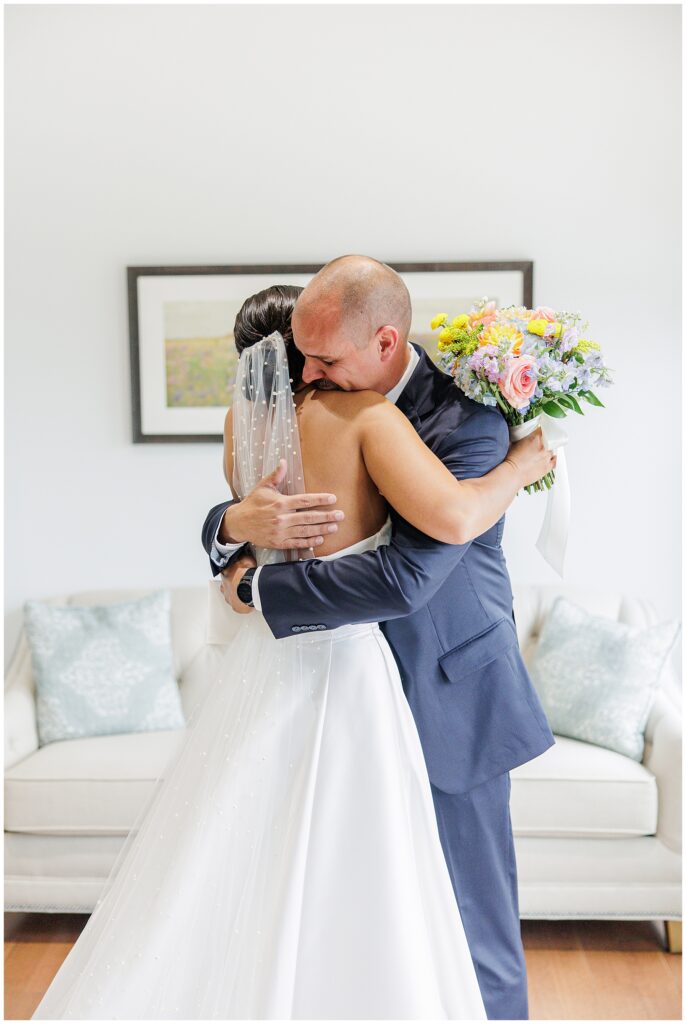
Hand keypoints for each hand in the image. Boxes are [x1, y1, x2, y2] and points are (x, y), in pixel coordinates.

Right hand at [219, 458, 344, 549]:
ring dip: (322, 529)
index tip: (333, 499)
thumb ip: (276, 475)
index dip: (320, 500)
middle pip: (309, 517)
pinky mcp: (278, 542)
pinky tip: (320, 539)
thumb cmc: (252, 503)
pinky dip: (309, 542)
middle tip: (341, 515)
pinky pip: (297, 543)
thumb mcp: (263, 487)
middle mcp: (281, 518)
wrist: (239, 523)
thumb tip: (283, 460)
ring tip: (334, 527)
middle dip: (327, 516)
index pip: (304, 501)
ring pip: (305, 531)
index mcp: (280, 503)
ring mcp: (280, 532)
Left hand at [219, 554, 257, 613]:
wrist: (252, 587)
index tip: (238, 573)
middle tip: (241, 584)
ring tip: (246, 593)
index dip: (231, 573)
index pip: (225, 573)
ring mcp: (230, 598)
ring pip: (231, 597)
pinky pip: (239, 606)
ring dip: (237, 595)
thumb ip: (243, 558)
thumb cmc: (248, 573)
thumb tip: (244, 554)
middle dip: (231, 585)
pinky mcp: (237, 607)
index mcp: (225, 575)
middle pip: (225, 586)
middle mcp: (225, 587)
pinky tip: (249, 601)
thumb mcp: (246, 560)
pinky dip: (243, 604)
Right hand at [506, 427, 556, 487]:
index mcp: (535, 438)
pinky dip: (552, 459)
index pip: (542, 429)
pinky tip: (547, 459)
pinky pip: (555, 460)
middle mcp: (543, 447)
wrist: (512, 474)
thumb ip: (522, 437)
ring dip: (547, 450)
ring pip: (552, 450)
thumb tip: (523, 436)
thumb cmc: (511, 461)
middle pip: (549, 440)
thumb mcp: (514, 442)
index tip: (538, 432)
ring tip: (539, 454)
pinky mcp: (548, 467)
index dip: (539, 431)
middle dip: (543, 441)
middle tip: (536, 445)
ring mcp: (547, 457)